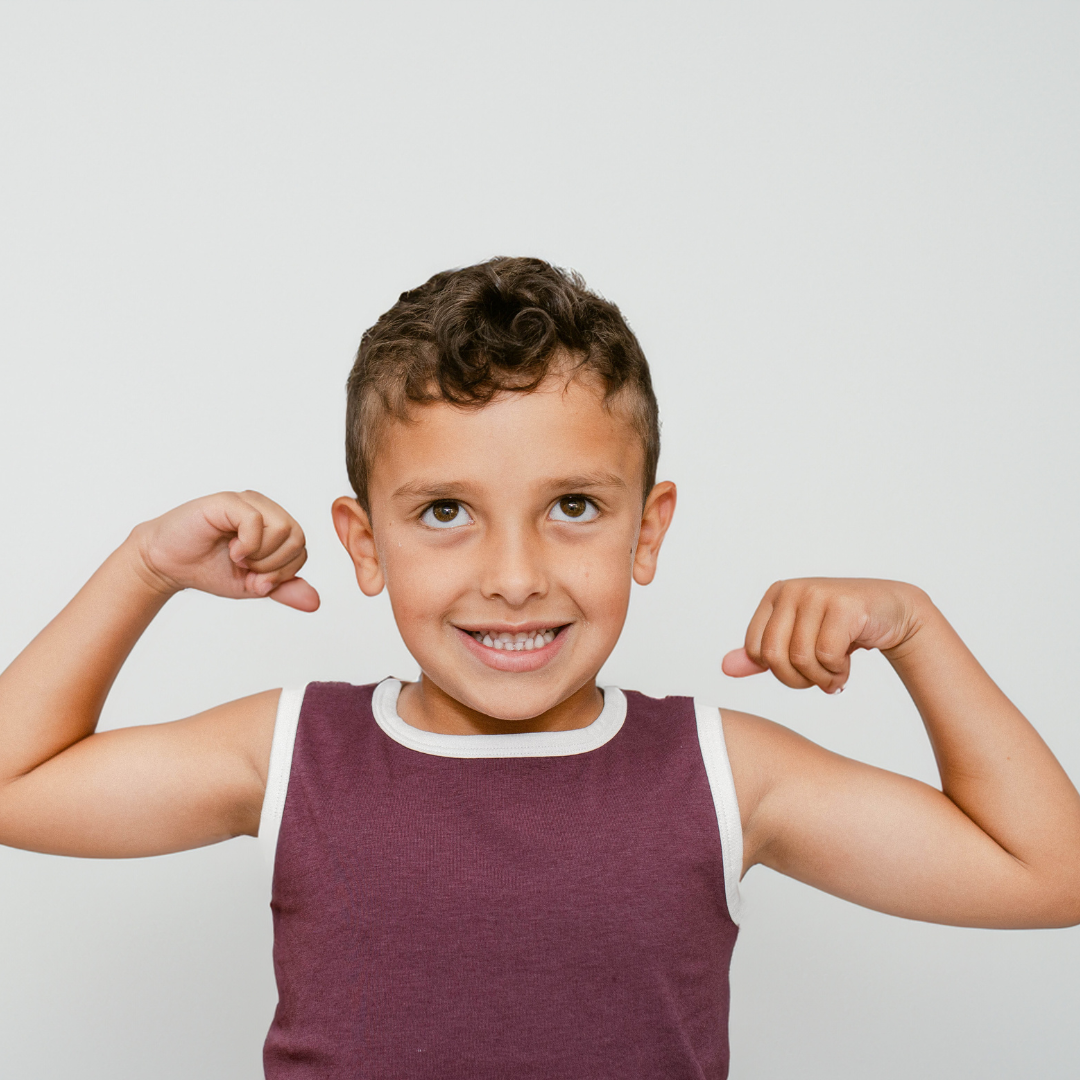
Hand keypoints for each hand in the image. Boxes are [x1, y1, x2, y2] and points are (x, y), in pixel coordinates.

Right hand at [130, 491, 319, 611]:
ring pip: (284, 528)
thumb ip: (284, 589)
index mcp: (274, 525)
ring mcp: (247, 502)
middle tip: (246, 568)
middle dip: (274, 565)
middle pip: (298, 538)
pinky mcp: (229, 501)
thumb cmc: (209, 570)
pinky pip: (257, 521)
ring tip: (237, 556)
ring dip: (260, 555)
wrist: (167, 565)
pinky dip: (247, 545)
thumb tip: (315, 602)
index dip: (283, 573)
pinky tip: (231, 550)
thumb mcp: (253, 586)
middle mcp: (265, 509)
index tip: (255, 578)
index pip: (301, 549)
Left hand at [721, 578, 926, 692]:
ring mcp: (817, 593)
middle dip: (798, 680)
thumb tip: (725, 667)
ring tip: (836, 673)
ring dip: (822, 679)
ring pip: (801, 659)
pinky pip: (827, 655)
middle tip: (820, 680)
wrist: (892, 612)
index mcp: (775, 596)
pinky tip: (848, 665)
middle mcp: (792, 590)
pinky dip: (838, 672)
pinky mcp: (843, 604)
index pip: (755, 650)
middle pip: (774, 656)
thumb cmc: (842, 629)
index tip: (800, 670)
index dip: (778, 671)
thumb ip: (761, 655)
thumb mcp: (798, 641)